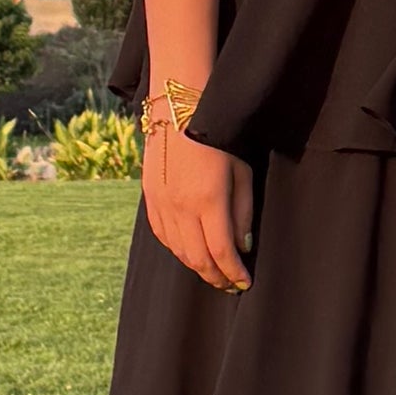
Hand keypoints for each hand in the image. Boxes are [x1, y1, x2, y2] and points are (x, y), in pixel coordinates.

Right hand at [142, 113, 252, 291]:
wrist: (178, 110)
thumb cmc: (218, 137)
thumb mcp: (240, 172)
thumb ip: (242, 212)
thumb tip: (242, 246)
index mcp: (208, 201)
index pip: (222, 252)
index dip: (234, 274)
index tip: (245, 283)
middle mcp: (181, 208)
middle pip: (198, 259)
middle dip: (216, 277)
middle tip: (230, 284)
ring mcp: (161, 204)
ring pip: (178, 251)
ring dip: (197, 267)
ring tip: (214, 272)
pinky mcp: (150, 199)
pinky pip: (163, 236)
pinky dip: (178, 250)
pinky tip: (191, 252)